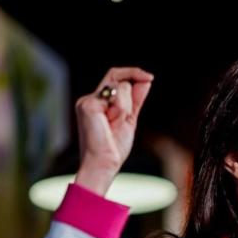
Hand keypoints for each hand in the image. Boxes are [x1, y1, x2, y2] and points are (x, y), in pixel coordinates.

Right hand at [74, 66, 153, 194]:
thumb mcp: (129, 119)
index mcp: (98, 103)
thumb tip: (146, 81)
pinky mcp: (88, 105)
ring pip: (120, 87)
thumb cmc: (113, 148)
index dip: (133, 73)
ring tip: (115, 125)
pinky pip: (116, 96)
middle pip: (119, 80)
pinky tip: (112, 123)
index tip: (150, 77)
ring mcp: (87, 101)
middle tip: (126, 118)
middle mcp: (90, 99)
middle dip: (131, 98)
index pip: (115, 78)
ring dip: (126, 107)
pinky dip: (121, 110)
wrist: (103, 163)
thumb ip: (135, 100)